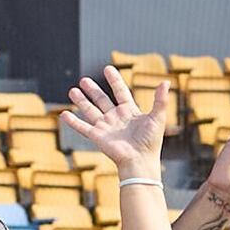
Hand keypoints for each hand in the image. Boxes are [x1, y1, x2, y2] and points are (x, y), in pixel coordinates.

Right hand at [59, 64, 169, 179]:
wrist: (140, 161)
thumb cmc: (151, 142)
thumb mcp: (157, 117)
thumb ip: (160, 100)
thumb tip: (166, 82)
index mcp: (130, 111)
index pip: (120, 92)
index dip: (114, 80)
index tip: (107, 68)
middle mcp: (116, 118)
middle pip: (102, 100)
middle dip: (93, 90)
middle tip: (84, 80)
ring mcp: (105, 127)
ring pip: (90, 111)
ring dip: (81, 101)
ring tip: (72, 90)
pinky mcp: (97, 136)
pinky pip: (82, 127)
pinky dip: (73, 121)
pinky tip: (63, 114)